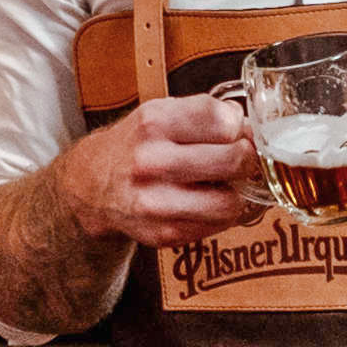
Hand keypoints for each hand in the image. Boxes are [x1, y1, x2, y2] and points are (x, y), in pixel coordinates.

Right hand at [62, 91, 262, 246]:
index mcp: (154, 122)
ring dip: (236, 193)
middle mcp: (151, 161)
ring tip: (224, 184)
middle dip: (247, 160)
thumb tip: (254, 130)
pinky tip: (206, 202)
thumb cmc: (137, 145)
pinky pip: (217, 226)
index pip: (225, 120)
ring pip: (231, 202)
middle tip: (241, 159)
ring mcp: (155, 201)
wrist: (92, 185)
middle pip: (233, 161)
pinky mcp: (163, 233)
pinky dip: (221, 214)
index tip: (237, 132)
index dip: (240, 127)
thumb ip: (207, 114)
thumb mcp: (162, 113)